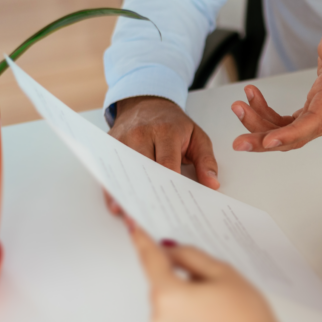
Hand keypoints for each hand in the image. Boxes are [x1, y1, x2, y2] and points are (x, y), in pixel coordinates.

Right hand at [106, 96, 218, 213]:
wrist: (148, 103)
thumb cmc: (174, 124)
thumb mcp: (197, 136)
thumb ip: (206, 161)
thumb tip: (212, 184)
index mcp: (166, 131)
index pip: (167, 162)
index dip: (169, 183)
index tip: (174, 203)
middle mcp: (140, 134)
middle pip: (142, 168)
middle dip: (146, 193)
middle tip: (151, 217)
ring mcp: (122, 139)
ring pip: (124, 171)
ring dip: (127, 195)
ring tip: (131, 217)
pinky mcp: (110, 145)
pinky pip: (111, 170)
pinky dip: (113, 188)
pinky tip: (117, 205)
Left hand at [129, 223, 304, 321]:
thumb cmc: (246, 319)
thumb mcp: (224, 273)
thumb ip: (191, 256)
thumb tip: (172, 251)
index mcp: (168, 294)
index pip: (150, 259)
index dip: (143, 240)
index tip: (135, 229)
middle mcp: (159, 317)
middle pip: (162, 282)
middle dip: (181, 275)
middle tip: (216, 281)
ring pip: (169, 302)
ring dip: (186, 296)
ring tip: (220, 306)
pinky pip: (174, 320)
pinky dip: (188, 314)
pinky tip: (215, 319)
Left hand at [230, 21, 321, 152]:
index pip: (313, 122)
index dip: (289, 134)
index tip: (268, 141)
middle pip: (294, 138)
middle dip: (264, 142)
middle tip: (239, 142)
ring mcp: (316, 119)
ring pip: (284, 135)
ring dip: (258, 126)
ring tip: (239, 105)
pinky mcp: (308, 117)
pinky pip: (282, 125)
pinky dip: (263, 115)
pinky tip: (252, 99)